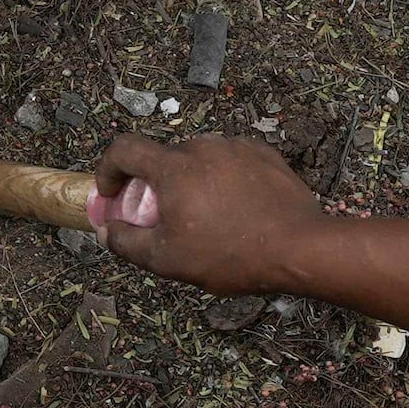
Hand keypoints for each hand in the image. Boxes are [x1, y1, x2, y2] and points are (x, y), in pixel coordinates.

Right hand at [89, 132, 330, 295]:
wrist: (301, 248)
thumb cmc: (231, 254)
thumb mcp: (169, 260)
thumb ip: (127, 243)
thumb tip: (107, 230)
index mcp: (173, 167)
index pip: (124, 149)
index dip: (109, 169)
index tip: (112, 193)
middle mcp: (202, 147)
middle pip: (164, 158)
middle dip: (157, 185)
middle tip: (167, 218)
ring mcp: (237, 147)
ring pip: (199, 159)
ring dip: (192, 181)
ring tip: (208, 215)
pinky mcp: (265, 154)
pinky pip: (231, 161)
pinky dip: (224, 178)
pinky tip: (237, 206)